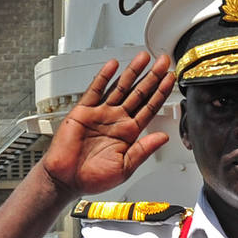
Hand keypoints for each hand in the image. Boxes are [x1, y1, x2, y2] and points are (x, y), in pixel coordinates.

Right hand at [37, 53, 175, 199]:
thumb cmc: (93, 178)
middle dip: (152, 77)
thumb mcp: (125, 167)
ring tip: (143, 58)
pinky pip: (95, 90)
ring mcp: (101, 114)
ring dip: (132, 72)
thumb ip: (144, 150)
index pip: (149, 108)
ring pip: (120, 87)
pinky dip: (104, 76)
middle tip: (163, 61)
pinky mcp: (83, 111)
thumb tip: (163, 138)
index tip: (170, 80)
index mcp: (129, 133)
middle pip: (139, 93)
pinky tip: (113, 65)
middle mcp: (116, 120)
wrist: (66, 180)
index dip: (160, 93)